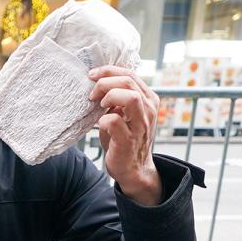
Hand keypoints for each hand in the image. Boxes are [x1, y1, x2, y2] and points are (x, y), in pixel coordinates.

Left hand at [88, 66, 161, 205]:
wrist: (133, 169)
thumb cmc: (124, 140)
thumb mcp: (124, 115)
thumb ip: (118, 99)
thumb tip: (98, 84)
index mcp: (149, 99)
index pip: (130, 74)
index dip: (109, 71)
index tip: (92, 75)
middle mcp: (149, 109)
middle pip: (129, 81)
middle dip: (105, 82)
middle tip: (92, 94)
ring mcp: (141, 124)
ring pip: (129, 97)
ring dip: (109, 97)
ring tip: (99, 106)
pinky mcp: (129, 139)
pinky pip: (114, 120)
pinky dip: (103, 120)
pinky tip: (101, 125)